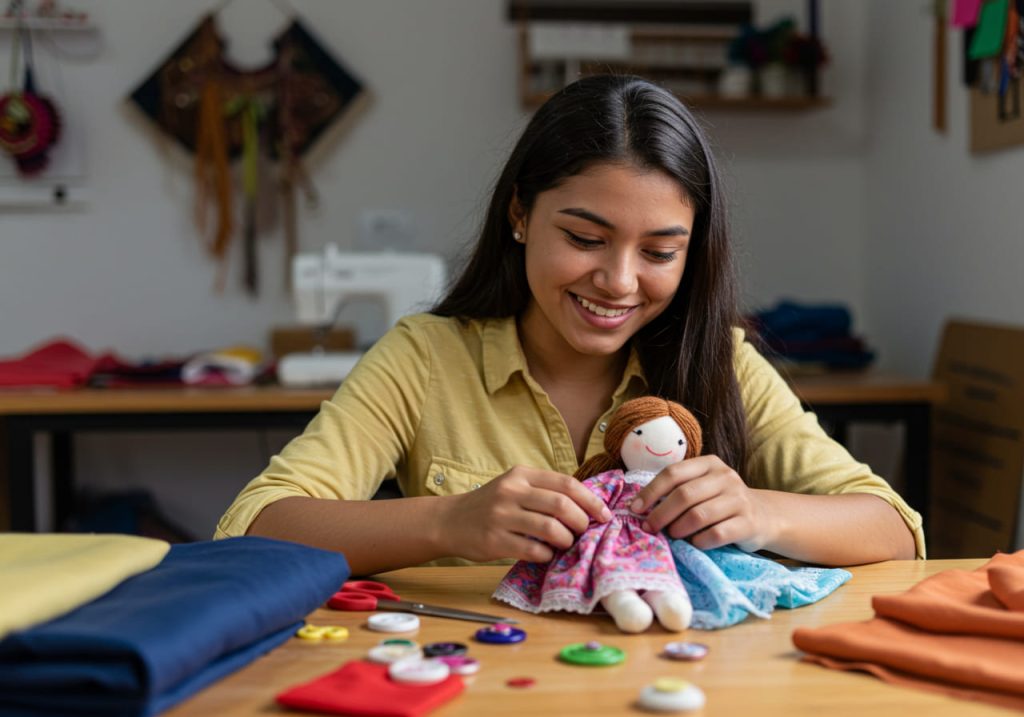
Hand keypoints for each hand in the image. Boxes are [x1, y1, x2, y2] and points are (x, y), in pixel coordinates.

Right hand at [439, 466, 611, 562]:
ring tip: (565, 544)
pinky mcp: (495, 540)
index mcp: (521, 474)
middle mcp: (511, 491)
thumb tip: (587, 506)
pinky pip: (533, 549)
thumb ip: (544, 491)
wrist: (449, 521)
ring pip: (550, 528)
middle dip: (582, 522)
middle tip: (584, 532)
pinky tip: (545, 554)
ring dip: (566, 540)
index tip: (604, 515)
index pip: (566, 483)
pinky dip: (547, 554)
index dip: (591, 500)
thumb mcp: (514, 486)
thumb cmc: (490, 505)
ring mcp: (501, 516)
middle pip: (562, 505)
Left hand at [629, 455, 773, 551]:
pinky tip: (695, 543)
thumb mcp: (702, 486)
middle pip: (684, 495)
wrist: (763, 516)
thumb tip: (639, 507)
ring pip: (699, 515)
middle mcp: (725, 477)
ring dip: (678, 529)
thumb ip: (677, 490)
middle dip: (661, 514)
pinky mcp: (748, 523)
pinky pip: (716, 534)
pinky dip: (699, 542)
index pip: (673, 473)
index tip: (635, 509)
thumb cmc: (720, 502)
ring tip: (672, 536)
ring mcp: (739, 499)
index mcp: (709, 463)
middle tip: (649, 528)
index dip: (650, 492)